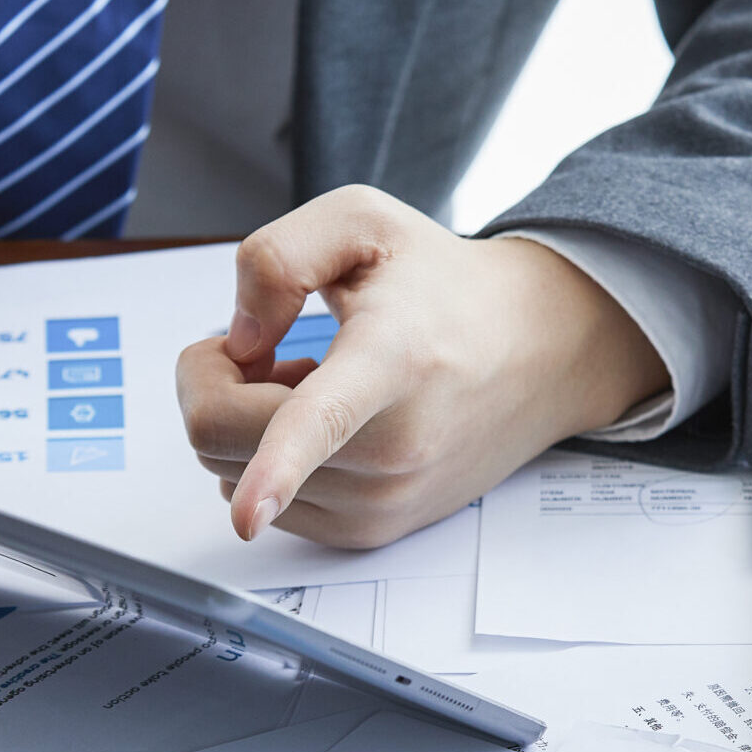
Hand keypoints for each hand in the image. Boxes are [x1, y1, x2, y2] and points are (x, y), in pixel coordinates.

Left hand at [175, 185, 669, 546]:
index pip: (320, 421)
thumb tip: (238, 340)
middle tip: (262, 345)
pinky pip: (269, 508)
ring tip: (310, 381)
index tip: (249, 515)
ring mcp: (384, 498)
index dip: (276, 469)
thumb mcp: (362, 221)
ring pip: (231, 478)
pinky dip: (269, 463)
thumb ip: (276, 258)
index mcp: (390, 359)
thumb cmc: (446, 286)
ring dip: (245, 422)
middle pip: (222, 439)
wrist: (540, 351)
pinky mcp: (374, 530)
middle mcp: (392, 444)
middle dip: (211, 381)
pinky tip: (324, 423)